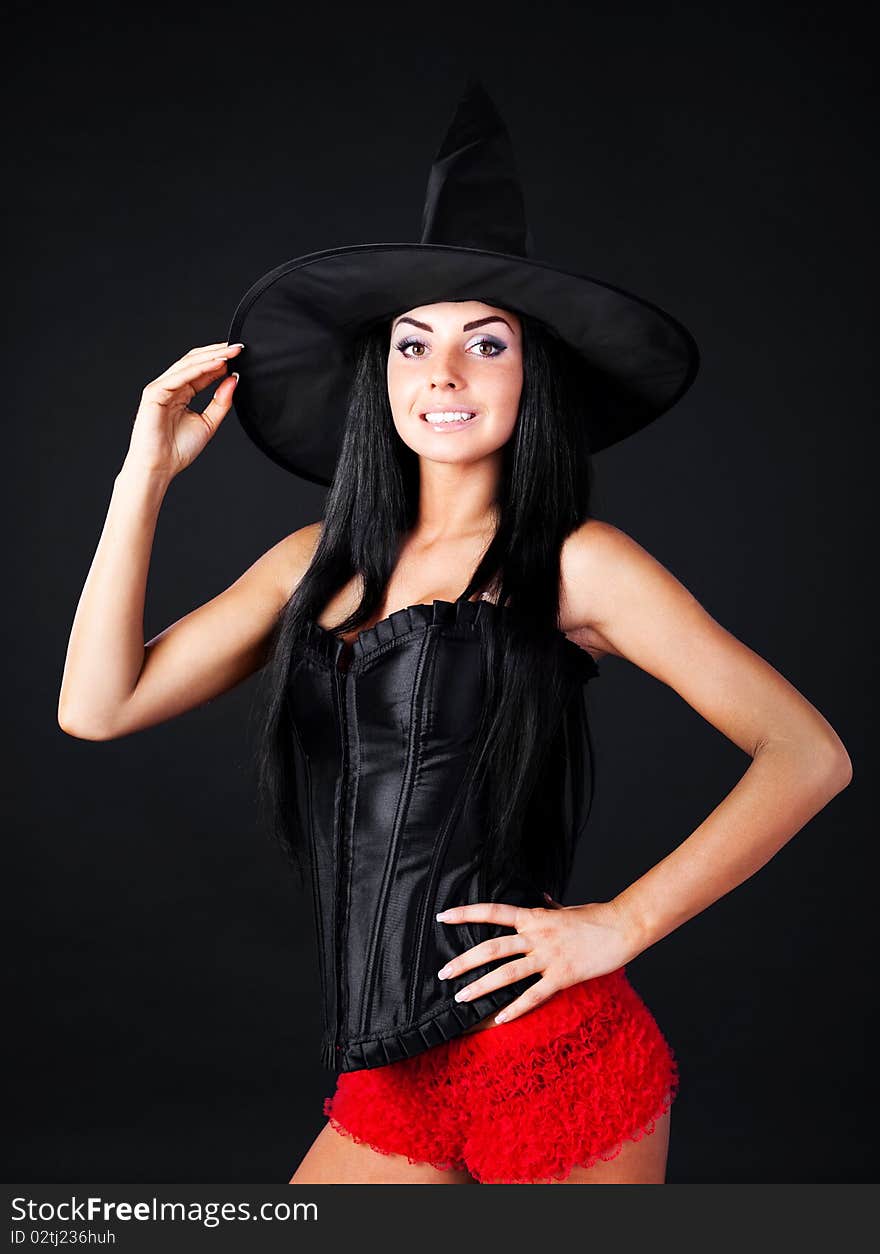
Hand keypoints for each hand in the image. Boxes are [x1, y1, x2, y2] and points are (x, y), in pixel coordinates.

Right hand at [126, 341, 243, 480]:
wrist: (159, 466)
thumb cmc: (178, 449)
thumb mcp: (209, 423)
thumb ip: (221, 402)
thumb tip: (234, 380)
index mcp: (182, 393)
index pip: (203, 371)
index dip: (222, 361)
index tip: (241, 356)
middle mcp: (171, 386)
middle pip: (196, 362)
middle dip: (218, 353)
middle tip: (239, 347)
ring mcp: (161, 387)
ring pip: (188, 365)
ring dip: (211, 356)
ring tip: (231, 351)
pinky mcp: (155, 392)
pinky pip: (180, 376)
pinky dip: (200, 368)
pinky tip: (217, 363)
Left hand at [436, 895, 640, 1024]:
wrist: (623, 927)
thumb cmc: (596, 917)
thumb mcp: (567, 909)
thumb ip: (550, 908)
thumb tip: (542, 899)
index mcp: (534, 917)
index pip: (493, 912)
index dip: (466, 913)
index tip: (443, 916)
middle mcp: (536, 936)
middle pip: (492, 948)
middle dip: (464, 962)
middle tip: (443, 974)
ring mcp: (549, 957)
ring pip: (507, 974)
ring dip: (481, 987)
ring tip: (461, 998)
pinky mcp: (563, 976)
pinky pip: (534, 996)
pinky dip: (515, 1009)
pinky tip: (500, 1019)